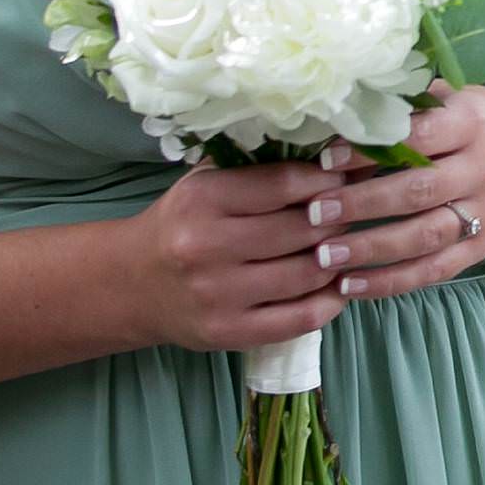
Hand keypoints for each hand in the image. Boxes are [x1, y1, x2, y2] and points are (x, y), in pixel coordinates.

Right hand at [126, 156, 356, 354]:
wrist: (133, 282)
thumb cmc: (178, 223)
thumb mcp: (201, 184)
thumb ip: (250, 169)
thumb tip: (323, 151)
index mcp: (199, 200)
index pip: (281, 184)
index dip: (324, 177)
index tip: (345, 172)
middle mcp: (205, 247)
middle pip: (300, 229)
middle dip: (337, 217)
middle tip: (352, 209)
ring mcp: (219, 294)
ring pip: (307, 273)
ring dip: (338, 258)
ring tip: (347, 245)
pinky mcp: (231, 332)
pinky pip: (302, 318)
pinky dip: (331, 301)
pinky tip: (337, 285)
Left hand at [307, 82, 484, 302]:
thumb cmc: (476, 122)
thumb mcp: (452, 98)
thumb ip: (405, 103)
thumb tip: (339, 106)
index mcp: (470, 124)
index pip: (418, 137)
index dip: (372, 149)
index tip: (326, 158)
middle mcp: (481, 171)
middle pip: (419, 192)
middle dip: (362, 204)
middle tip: (314, 212)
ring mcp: (484, 215)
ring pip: (426, 238)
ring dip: (371, 250)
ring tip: (324, 256)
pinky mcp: (481, 249)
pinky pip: (435, 271)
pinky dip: (392, 281)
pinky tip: (350, 286)